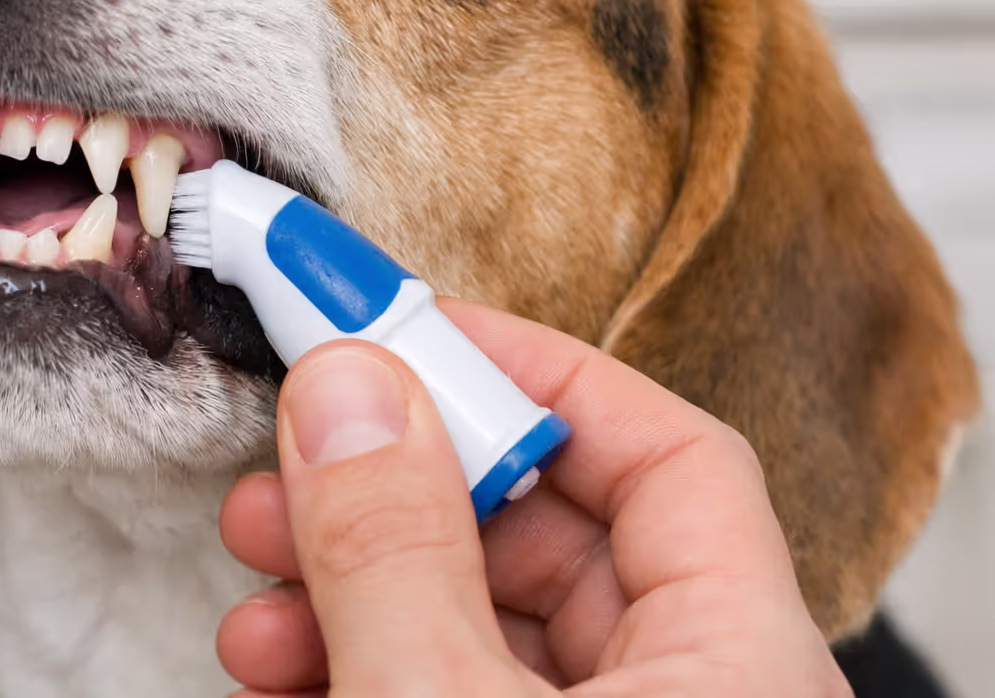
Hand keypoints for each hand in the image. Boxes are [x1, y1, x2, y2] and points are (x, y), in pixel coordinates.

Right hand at [216, 299, 850, 695]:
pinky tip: (276, 665)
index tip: (405, 332)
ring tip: (254, 580)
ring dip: (352, 583)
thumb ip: (396, 549)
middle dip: (399, 487)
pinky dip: (360, 664)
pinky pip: (451, 694)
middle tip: (294, 456)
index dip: (535, 373)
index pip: (667, 452)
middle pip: (553, 532)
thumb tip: (348, 383)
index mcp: (739, 667)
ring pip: (480, 622)